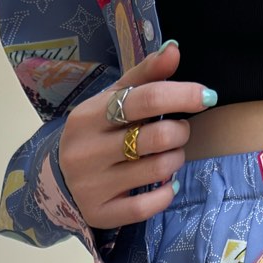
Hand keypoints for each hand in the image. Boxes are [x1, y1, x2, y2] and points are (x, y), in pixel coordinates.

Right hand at [58, 42, 215, 230]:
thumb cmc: (95, 132)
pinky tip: (166, 184)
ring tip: (171, 155)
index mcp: (89, 115)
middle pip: (156, 137)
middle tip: (179, 131)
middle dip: (180, 132)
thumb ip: (144, 76)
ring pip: (157, 171)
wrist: (56, 179)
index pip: (144, 99)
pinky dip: (165, 194)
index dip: (182, 95)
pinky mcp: (100, 213)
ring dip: (176, 160)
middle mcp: (87, 151)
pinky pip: (146, 207)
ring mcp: (92, 185)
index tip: (206, 96)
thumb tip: (173, 49)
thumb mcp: (111, 100)